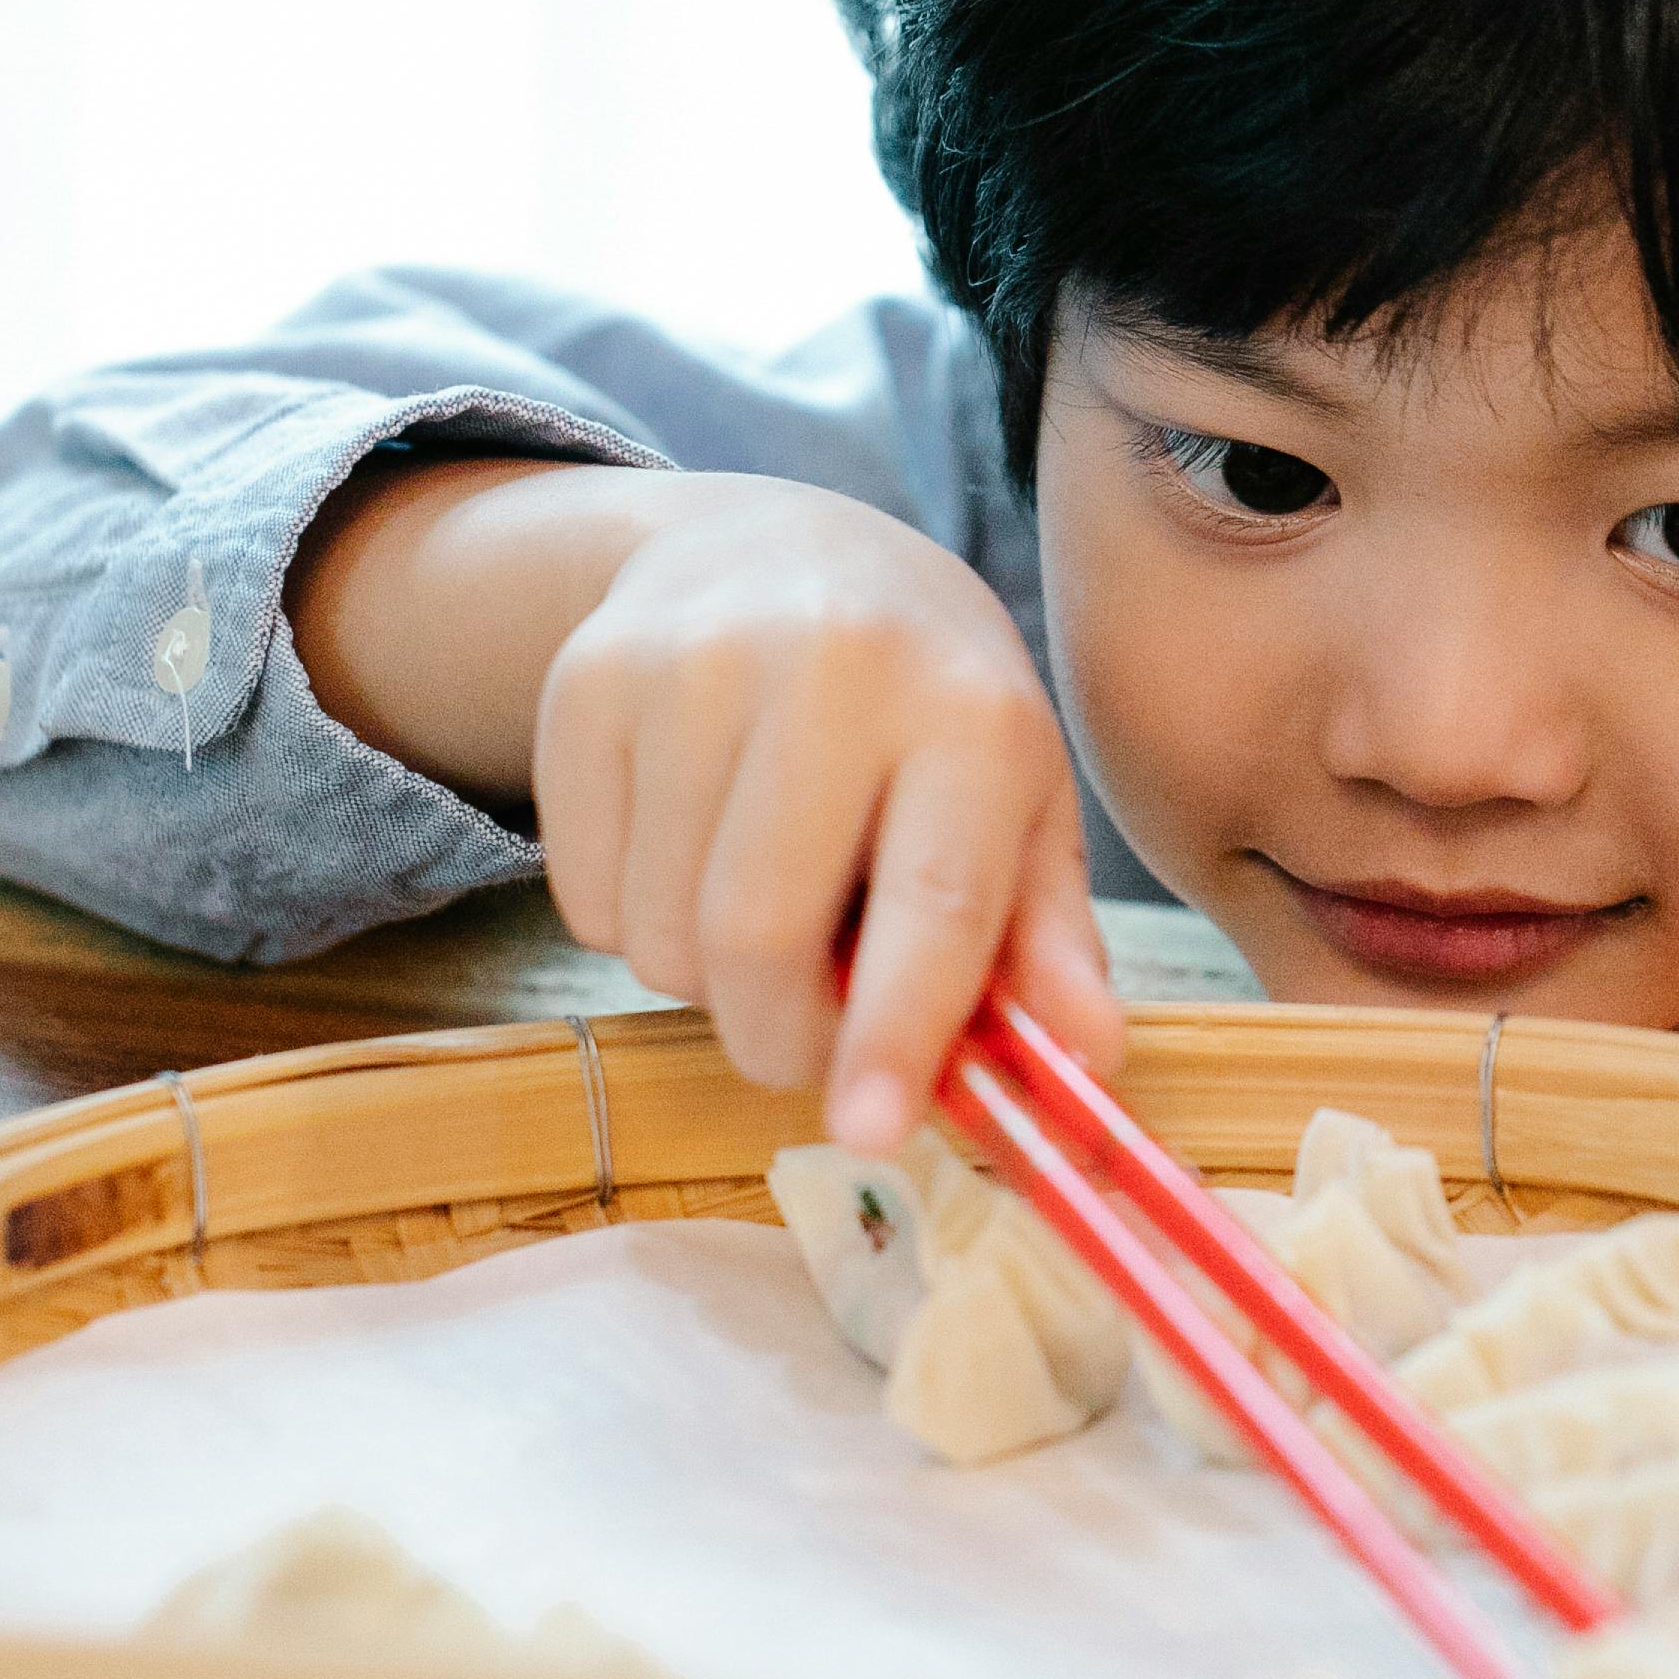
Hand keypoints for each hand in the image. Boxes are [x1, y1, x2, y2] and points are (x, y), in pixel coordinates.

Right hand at [528, 479, 1121, 1151]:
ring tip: (758, 910)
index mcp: (968, 711)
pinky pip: (587, 897)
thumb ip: (1047, 938)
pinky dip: (633, 925)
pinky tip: (684, 853)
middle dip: (778, 1038)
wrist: (776, 546)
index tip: (869, 1131)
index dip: (895, 1031)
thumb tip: (1091, 1057)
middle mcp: (830, 665)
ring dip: (704, 983)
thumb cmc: (922, 707)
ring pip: (660, 935)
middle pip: (758, 935)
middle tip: (807, 1040)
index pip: (933, 900)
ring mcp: (690, 664)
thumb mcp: (1018, 802)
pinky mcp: (586, 682)